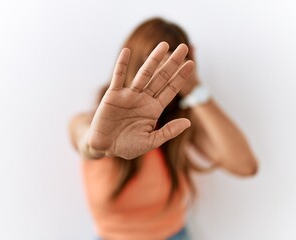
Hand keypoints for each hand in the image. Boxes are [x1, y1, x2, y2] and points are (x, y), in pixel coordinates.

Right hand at [87, 42, 194, 158]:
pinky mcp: (113, 95)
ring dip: (153, 60)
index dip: (180, 78)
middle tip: (183, 48)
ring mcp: (129, 95)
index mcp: (153, 109)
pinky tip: (126, 52)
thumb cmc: (127, 146)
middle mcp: (143, 99)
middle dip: (172, 63)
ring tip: (164, 45)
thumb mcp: (150, 141)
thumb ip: (168, 132)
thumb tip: (188, 122)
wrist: (105, 147)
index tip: (191, 64)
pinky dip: (121, 65)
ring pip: (143, 74)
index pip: (170, 90)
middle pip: (160, 78)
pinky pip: (118, 77)